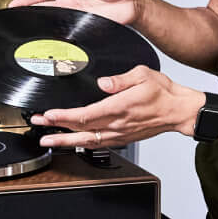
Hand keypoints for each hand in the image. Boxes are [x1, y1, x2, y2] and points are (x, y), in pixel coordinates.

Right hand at [8, 0, 138, 24]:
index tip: (15, 3)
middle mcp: (69, 0)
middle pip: (43, 7)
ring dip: (40, 22)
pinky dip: (57, 31)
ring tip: (26, 26)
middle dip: (28, 11)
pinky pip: (67, 28)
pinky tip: (49, 35)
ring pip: (52, 19)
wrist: (131, 2)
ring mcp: (75, 13)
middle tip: (15, 17)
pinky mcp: (83, 24)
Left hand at [31, 65, 202, 147]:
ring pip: (87, 141)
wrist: (178, 111)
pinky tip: (71, 143)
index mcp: (120, 108)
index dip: (64, 117)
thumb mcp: (143, 75)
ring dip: (65, 141)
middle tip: (39, 129)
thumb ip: (120, 79)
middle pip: (81, 130)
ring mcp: (119, 134)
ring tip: (48, 140)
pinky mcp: (122, 138)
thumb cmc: (163, 93)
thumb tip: (103, 82)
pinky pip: (98, 143)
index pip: (86, 115)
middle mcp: (117, 124)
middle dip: (57, 130)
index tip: (49, 115)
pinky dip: (81, 144)